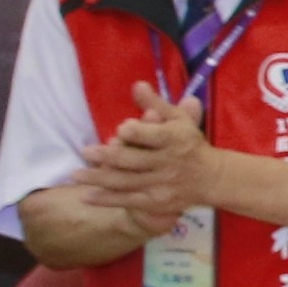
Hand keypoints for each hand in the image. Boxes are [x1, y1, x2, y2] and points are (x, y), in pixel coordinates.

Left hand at [81, 88, 214, 230]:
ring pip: (126, 182)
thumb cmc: (189, 143)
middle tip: (86, 152)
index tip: (122, 128)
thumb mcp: (178, 120)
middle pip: (135, 160)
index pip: (155, 136)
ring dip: (99, 178)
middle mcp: (169, 163)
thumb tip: (137, 84)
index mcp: (176, 140)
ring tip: (76, 174)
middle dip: (109, 156)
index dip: (138, 133)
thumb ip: (155, 104)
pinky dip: (107, 199)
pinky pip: (128, 200)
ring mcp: (162, 185)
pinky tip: (86, 196)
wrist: (211, 178)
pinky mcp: (157, 202)